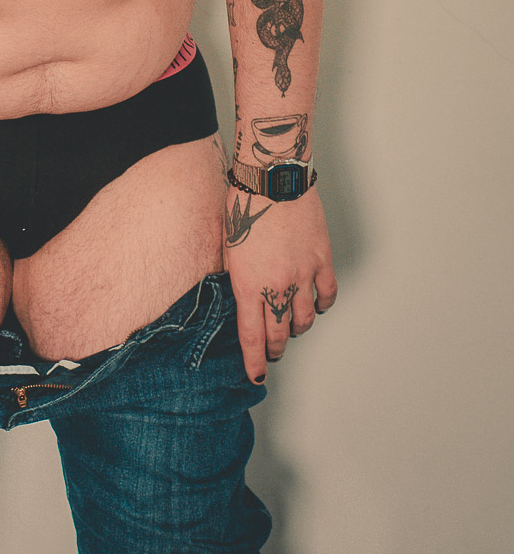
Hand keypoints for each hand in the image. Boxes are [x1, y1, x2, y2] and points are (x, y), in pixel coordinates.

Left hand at [223, 184, 336, 383]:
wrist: (272, 178)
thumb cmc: (243, 205)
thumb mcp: (228, 247)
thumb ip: (237, 278)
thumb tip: (242, 299)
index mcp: (248, 284)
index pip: (252, 336)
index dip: (255, 361)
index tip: (256, 375)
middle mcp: (277, 286)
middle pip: (279, 332)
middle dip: (274, 347)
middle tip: (272, 351)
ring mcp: (303, 274)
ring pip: (304, 318)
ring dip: (297, 327)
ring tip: (291, 326)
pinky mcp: (321, 259)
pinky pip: (326, 295)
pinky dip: (321, 305)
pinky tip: (314, 305)